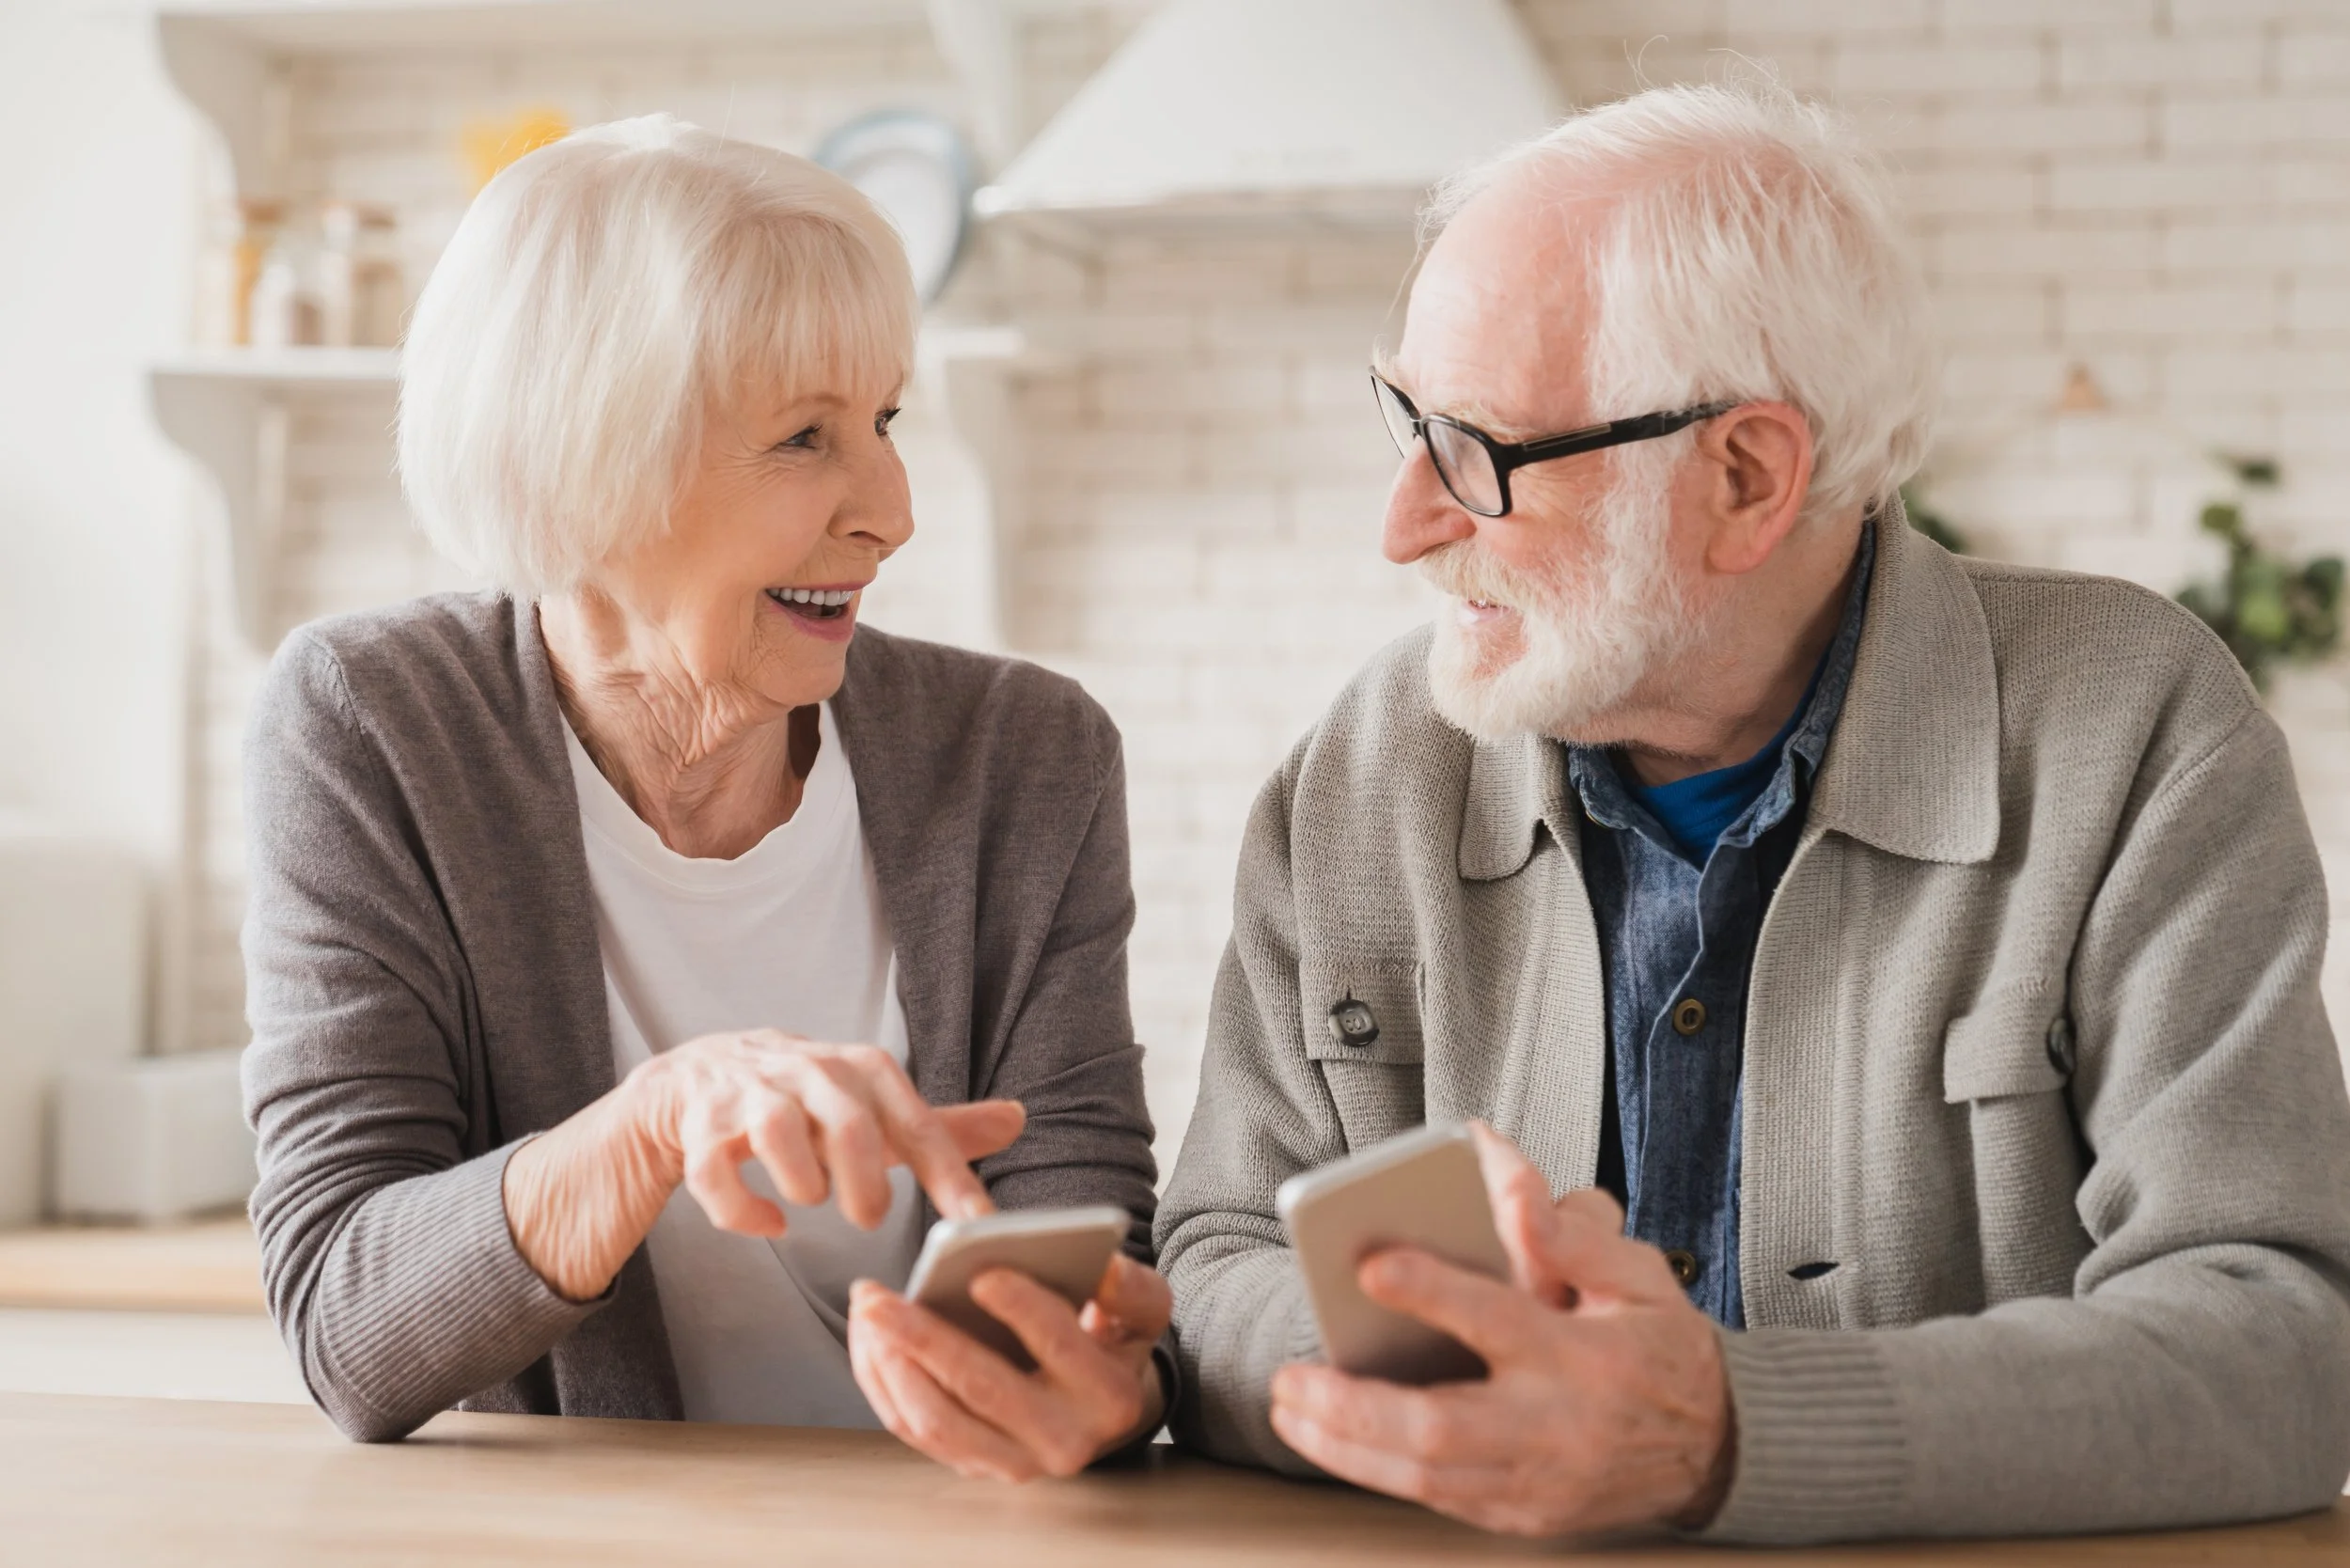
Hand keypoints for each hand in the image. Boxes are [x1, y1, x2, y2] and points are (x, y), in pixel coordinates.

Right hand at [503, 1031, 1025, 1300]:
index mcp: (860, 1068)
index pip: (916, 1121)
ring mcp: (748, 1092)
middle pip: (848, 1124)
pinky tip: (767, 1224)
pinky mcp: (698, 1122)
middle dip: (865, 1184)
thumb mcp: (871, 1108)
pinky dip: (743, 1210)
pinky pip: (715, 1171)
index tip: (977, 1225)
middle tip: (870, 1219)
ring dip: (801, 1183)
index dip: (950, 1175)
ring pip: (777, 1134)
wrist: (693, 1081)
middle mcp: (807, 1069)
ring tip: (809, 1202)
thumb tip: (1017, 1119)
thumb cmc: (801, 1102)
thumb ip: (939, 1124)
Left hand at [848, 1251, 1172, 1480]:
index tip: (982, 1272)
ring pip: (938, 1421)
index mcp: (1109, 1396)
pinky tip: (870, 1339)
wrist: (1098, 1404)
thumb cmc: (1111, 1338)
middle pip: (983, 1389)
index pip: (1062, 1347)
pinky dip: (883, 1384)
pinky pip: (914, 1430)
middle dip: (923, 1337)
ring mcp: (1015, 1463)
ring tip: (868, 1311)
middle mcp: (1064, 1441)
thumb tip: (1100, 1269)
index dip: (1023, 1309)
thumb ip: (1129, 1287)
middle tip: (877, 1296)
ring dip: (891, 1364)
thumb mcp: (1140, 1307)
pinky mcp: (973, 1465)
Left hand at [1268, 1125, 1733, 1537]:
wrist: (1715, 1445)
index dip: (1431, 1291)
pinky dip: (1381, 1472)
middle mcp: (1558, 1426)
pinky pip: (1440, 1499)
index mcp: (1586, 1355)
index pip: (1499, 1319)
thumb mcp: (1638, 1272)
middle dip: (1354, 1407)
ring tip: (1292, 1408)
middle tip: (1290, 1377)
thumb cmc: (1660, 1344)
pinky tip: (1338, 1440)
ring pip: (1427, 1476)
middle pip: (1441, 1426)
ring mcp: (1540, 1483)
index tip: (1370, 1263)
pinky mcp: (1527, 1516)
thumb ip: (1572, 1234)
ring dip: (1348, 1447)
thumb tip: (1511, 1191)